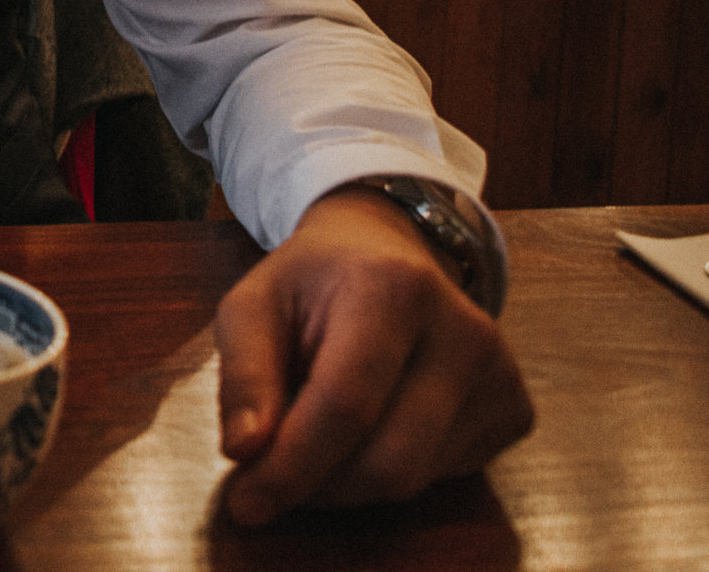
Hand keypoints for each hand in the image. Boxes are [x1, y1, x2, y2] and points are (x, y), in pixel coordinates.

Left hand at [214, 187, 532, 525]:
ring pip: (414, 479)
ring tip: (317, 437)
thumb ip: (243, 374)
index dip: (292, 467)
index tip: (245, 505)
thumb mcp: (253, 304)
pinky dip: (391, 472)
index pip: (345, 404)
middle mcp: (465, 331)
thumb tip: (245, 452)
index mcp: (393, 288)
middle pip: (389, 459)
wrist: (389, 254)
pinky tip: (373, 426)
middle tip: (271, 478)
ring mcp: (502, 374)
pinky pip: (443, 477)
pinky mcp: (516, 411)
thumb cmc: (312, 284)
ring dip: (348, 483)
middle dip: (318, 487)